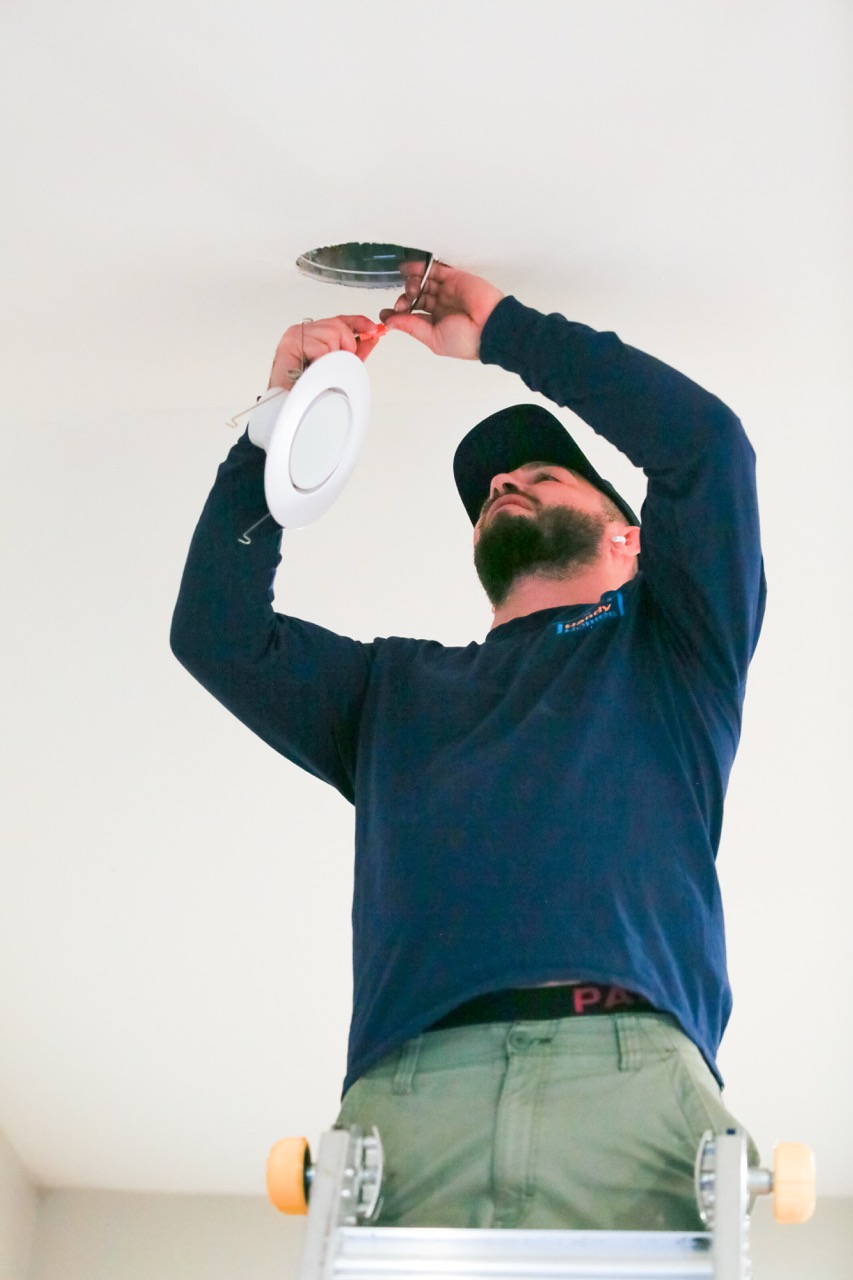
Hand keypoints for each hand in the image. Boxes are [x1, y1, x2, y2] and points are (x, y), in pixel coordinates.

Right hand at [268, 315, 384, 389]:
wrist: (291, 403)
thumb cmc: (310, 386)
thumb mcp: (340, 366)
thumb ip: (355, 351)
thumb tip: (372, 336)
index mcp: (314, 334)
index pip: (339, 320)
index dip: (358, 322)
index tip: (372, 329)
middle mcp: (304, 330)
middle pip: (338, 325)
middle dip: (346, 346)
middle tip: (334, 364)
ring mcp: (296, 334)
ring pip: (331, 335)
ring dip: (332, 357)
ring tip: (320, 369)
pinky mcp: (291, 342)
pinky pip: (320, 348)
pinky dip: (322, 362)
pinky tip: (313, 370)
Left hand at [379, 261, 503, 358]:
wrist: (490, 326)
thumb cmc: (467, 340)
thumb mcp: (433, 338)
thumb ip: (411, 327)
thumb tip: (389, 322)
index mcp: (436, 324)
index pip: (413, 315)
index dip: (398, 313)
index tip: (385, 313)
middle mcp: (441, 307)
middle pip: (416, 297)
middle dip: (405, 298)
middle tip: (402, 303)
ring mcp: (447, 291)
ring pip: (423, 283)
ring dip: (411, 283)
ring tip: (410, 288)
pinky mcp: (454, 277)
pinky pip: (434, 270)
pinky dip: (420, 268)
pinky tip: (408, 268)